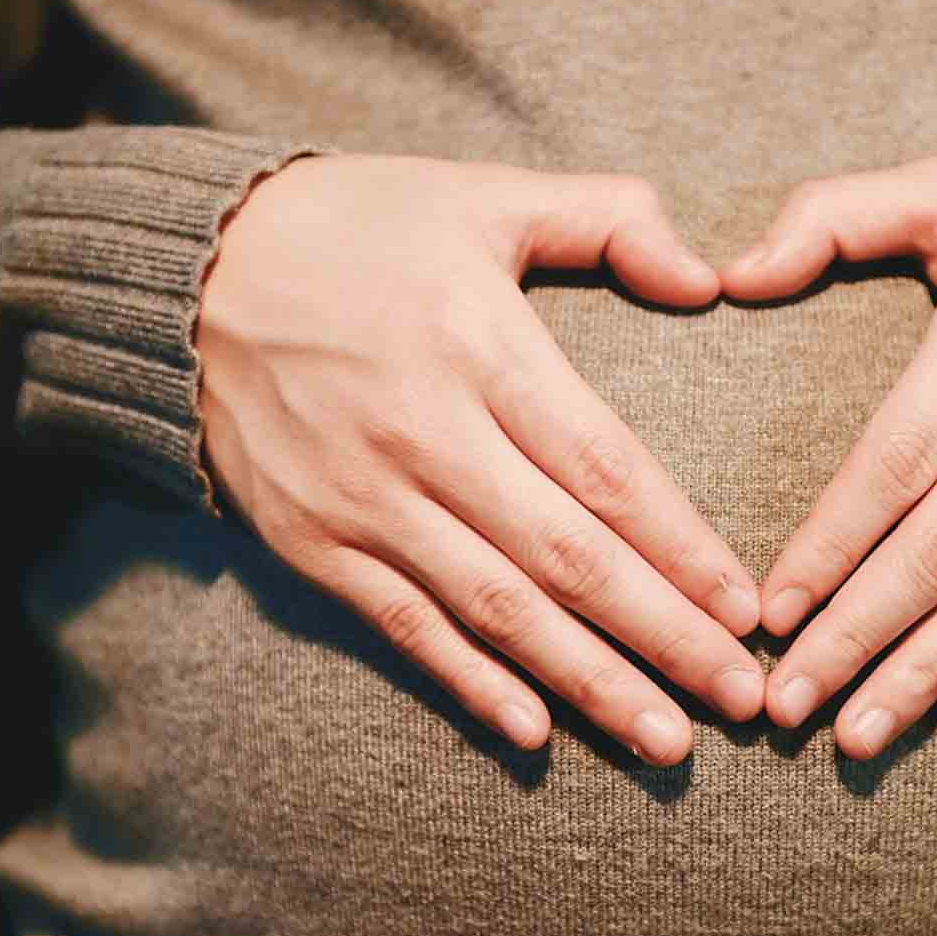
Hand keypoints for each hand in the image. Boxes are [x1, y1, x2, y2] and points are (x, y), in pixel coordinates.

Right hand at [199, 155, 763, 764]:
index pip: (605, 469)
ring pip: (497, 610)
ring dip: (589, 682)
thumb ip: (608, 219)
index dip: (682, 548)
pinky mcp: (311, 541)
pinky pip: (404, 627)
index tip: (747, 609)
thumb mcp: (484, 195)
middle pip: (567, 558)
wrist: (188, 269)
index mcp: (478, 344)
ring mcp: (362, 499)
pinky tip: (535, 733)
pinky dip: (470, 683)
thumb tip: (708, 279)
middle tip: (742, 701)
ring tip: (668, 740)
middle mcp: (423, 434)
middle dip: (665, 637)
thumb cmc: (357, 226)